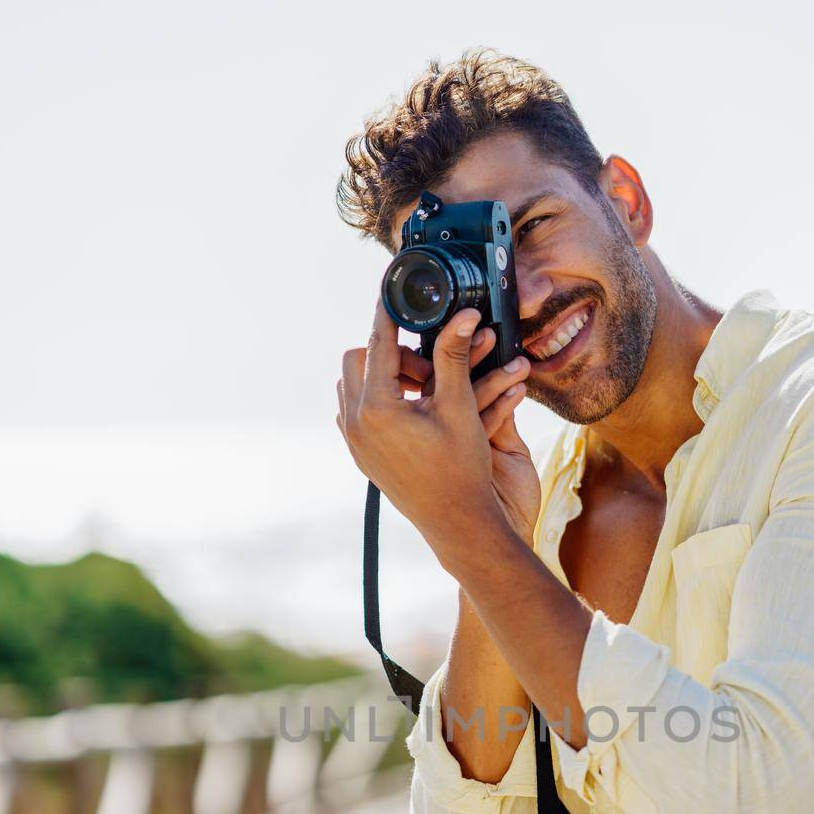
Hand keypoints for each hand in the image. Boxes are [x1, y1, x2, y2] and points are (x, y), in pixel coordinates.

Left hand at [336, 301, 537, 563]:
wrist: (457, 522)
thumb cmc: (461, 468)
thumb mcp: (459, 406)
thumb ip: (452, 356)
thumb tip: (461, 314)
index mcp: (377, 407)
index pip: (378, 342)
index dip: (388, 312)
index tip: (392, 290)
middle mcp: (355, 423)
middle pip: (357, 359)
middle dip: (389, 352)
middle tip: (424, 364)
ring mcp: (353, 441)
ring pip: (351, 385)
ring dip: (380, 375)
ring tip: (419, 386)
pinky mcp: (359, 455)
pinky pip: (353, 411)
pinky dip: (374, 399)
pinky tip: (407, 407)